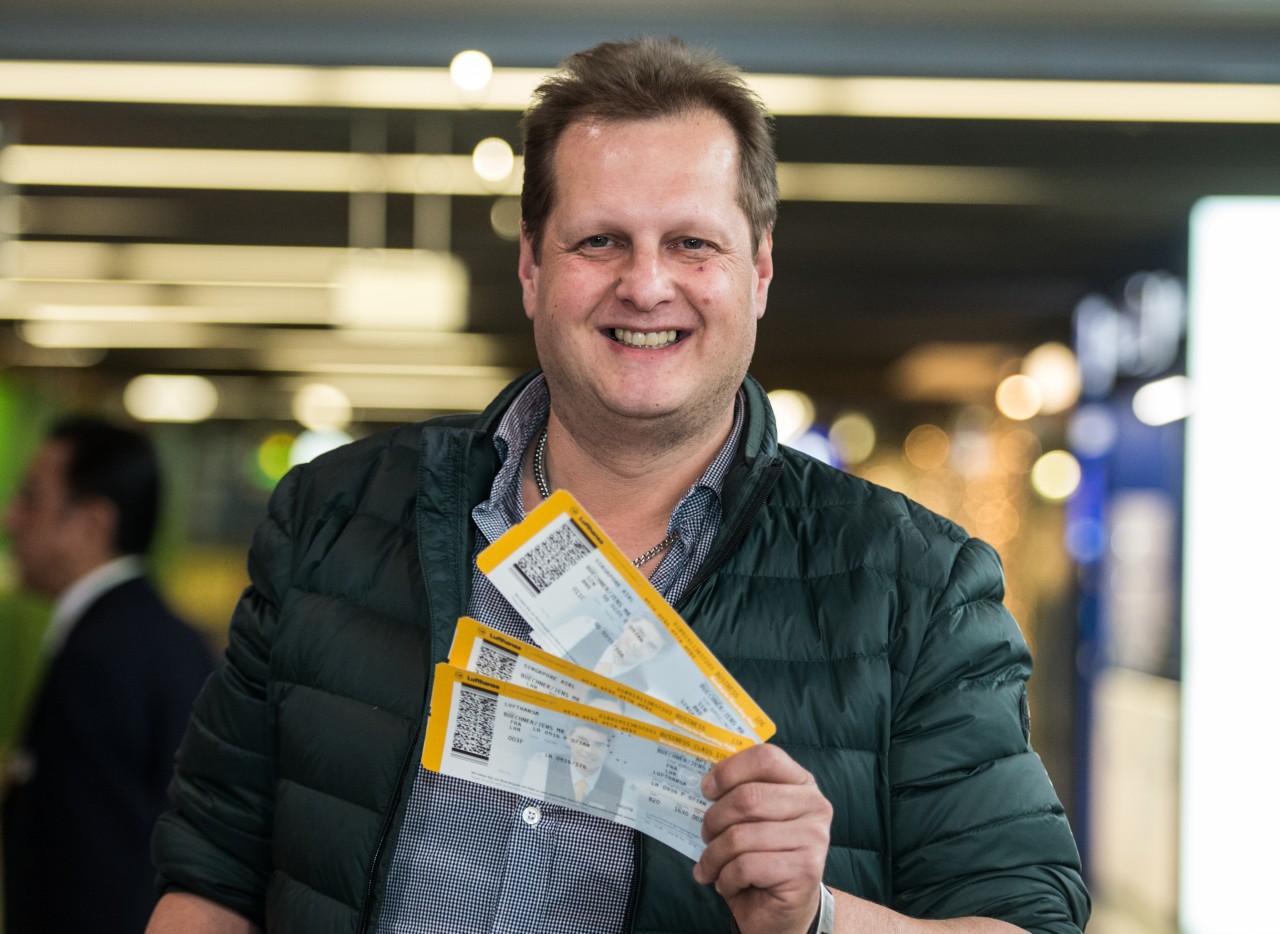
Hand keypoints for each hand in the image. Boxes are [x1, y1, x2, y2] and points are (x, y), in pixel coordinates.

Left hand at [694, 743, 831, 933]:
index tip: (707, 789)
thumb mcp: (752, 818)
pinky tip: (728, 883)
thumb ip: (739, 793)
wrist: (784, 910)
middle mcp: (815, 805)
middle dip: (714, 820)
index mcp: (801, 783)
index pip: (766, 758)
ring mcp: (814, 838)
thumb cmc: (762, 856)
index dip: (729, 771)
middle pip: (748, 798)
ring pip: (741, 836)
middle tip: (705, 836)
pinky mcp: (806, 870)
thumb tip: (704, 781)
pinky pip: (746, 866)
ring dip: (714, 855)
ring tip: (711, 865)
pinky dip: (726, 877)